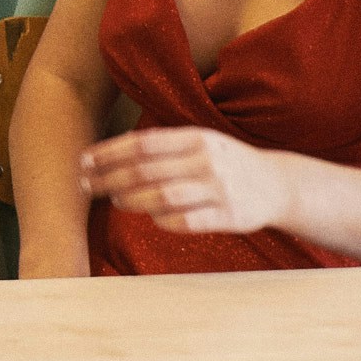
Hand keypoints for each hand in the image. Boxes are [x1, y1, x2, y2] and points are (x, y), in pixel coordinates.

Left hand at [83, 127, 294, 238]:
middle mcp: (207, 161)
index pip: (142, 143)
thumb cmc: (223, 162)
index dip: (108, 153)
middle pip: (146, 171)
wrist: (277, 184)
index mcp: (197, 137)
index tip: (83, 161)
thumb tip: (107, 155)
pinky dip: (162, 221)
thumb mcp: (198, 142)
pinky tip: (151, 217)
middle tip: (86, 185)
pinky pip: (186, 223)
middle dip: (109, 179)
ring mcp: (219, 190)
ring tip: (115, 200)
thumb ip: (160, 146)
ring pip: (162, 197)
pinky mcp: (229, 217)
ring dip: (131, 200)